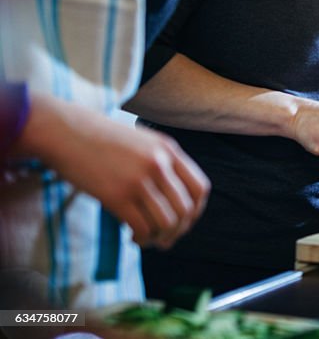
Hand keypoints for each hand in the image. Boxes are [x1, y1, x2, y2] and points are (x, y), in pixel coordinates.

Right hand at [21, 95, 209, 249]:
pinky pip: (142, 227)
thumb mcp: (142, 141)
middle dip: (178, 231)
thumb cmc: (101, 138)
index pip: (200, 188)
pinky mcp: (117, 195)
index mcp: (169, 149)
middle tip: (165, 239)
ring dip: (160, 238)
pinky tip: (132, 237)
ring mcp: (139, 179)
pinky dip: (141, 239)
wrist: (65, 131)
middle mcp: (159, 164)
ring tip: (147, 239)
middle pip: (185, 210)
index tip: (184, 221)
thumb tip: (173, 197)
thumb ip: (161, 162)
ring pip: (167, 222)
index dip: (196, 211)